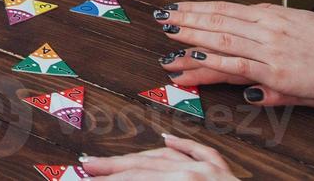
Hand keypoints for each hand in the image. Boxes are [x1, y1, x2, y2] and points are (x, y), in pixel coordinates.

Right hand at [81, 134, 237, 178]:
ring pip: (164, 156)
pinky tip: (166, 137)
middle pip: (142, 167)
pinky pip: (199, 151)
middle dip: (113, 168)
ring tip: (114, 161)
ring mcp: (209, 171)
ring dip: (136, 158)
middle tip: (88, 168)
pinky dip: (181, 144)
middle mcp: (192, 174)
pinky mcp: (224, 173)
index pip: (133, 180)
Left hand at [157, 1, 313, 106]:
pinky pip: (237, 64)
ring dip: (192, 38)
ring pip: (221, 40)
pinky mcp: (275, 71)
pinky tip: (194, 59)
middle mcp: (267, 28)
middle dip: (187, 19)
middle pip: (218, 21)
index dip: (200, 9)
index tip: (179, 8)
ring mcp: (269, 50)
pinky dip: (213, 60)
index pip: (226, 9)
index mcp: (273, 16)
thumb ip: (275, 25)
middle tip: (162, 19)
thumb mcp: (303, 26)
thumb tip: (253, 24)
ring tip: (169, 38)